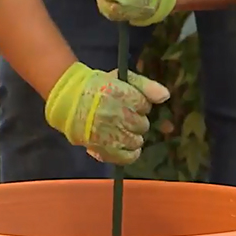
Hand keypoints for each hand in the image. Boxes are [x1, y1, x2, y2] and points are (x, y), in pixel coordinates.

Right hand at [45, 62, 169, 164]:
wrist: (69, 101)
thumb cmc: (98, 87)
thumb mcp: (122, 78)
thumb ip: (146, 85)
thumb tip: (166, 97)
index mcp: (121, 95)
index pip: (144, 105)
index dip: (138, 104)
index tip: (128, 102)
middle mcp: (117, 115)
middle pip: (142, 124)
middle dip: (136, 120)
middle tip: (123, 115)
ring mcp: (110, 133)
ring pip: (136, 140)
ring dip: (133, 135)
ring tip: (121, 129)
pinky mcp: (104, 149)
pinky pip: (127, 156)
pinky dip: (131, 153)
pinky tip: (128, 146)